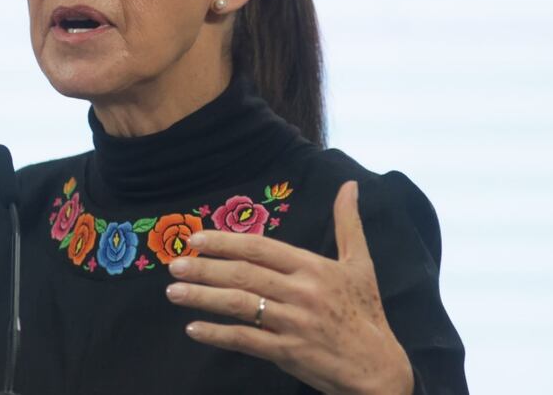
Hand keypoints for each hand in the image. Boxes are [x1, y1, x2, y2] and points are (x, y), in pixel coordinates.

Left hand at [165, 181, 413, 394]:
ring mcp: (293, 324)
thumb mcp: (361, 264)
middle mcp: (302, 292)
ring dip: (202, 298)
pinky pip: (246, 340)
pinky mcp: (288, 353)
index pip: (261, 248)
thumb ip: (348, 224)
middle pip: (244, 274)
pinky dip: (217, 334)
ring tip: (174, 293)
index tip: (197, 239)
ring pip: (240, 305)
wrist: (378, 368)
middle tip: (175, 266)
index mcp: (313, 268)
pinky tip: (194, 329)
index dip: (226, 242)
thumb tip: (350, 185)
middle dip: (205, 269)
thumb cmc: (366, 312)